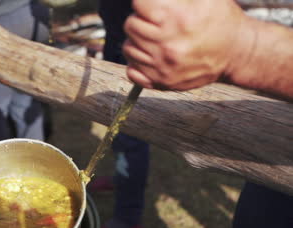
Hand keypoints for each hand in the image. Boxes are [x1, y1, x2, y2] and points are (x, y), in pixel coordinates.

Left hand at [123, 0, 248, 90]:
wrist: (237, 52)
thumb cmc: (220, 20)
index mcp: (176, 18)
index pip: (139, 3)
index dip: (145, 2)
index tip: (153, 5)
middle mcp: (167, 44)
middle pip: (130, 25)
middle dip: (141, 19)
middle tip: (157, 21)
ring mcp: (163, 66)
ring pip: (128, 48)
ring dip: (138, 40)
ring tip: (156, 38)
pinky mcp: (162, 82)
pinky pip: (132, 71)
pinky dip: (137, 62)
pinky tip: (151, 55)